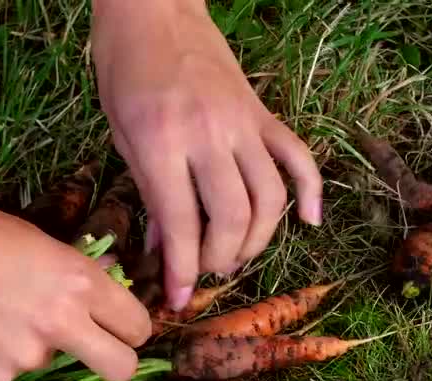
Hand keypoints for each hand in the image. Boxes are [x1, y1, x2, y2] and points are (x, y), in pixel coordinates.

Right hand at [0, 190, 152, 380]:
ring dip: (28, 345)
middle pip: (122, 368)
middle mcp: (62, 324)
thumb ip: (70, 271)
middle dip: (114, 361)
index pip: (137, 326)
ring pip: (46, 363)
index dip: (130, 329)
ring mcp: (27, 357)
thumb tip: (102, 284)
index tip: (117, 329)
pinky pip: (4, 373)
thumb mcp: (30, 238)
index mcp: (79, 282)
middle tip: (90, 351)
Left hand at [90, 0, 322, 308]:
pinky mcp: (263, 113)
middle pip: (233, 218)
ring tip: (237, 256)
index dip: (182, 271)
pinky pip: (298, 157)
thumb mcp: (121, 136)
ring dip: (258, 239)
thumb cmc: (123, 70)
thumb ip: (148, 193)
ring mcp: (243, 123)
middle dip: (221, 260)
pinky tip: (309, 223)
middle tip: (207, 273)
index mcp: (162, 144)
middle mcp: (208, 136)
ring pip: (269, 198)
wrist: (153, 9)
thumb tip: (161, 249)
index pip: (181, 225)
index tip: (178, 300)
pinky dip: (310, 192)